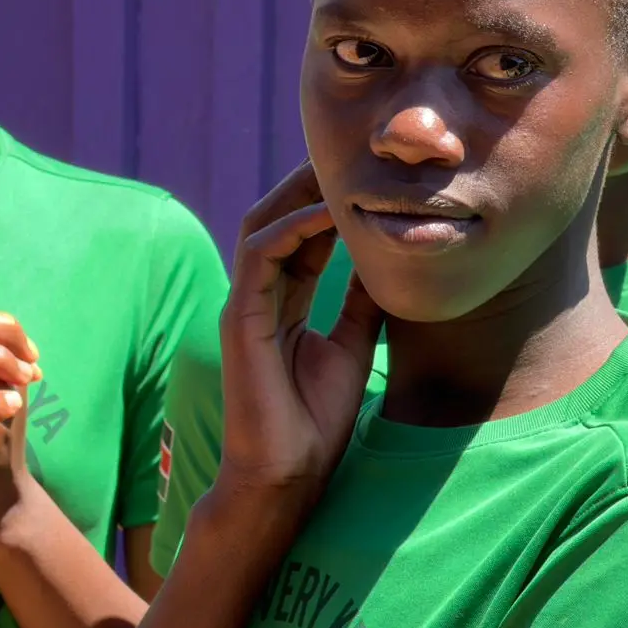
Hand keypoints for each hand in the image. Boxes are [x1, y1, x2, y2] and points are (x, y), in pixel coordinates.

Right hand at [214, 163, 383, 513]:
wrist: (290, 473)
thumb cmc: (316, 418)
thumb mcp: (354, 343)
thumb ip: (360, 300)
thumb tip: (387, 257)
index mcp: (283, 302)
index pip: (301, 235)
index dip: (328, 201)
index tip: (367, 175)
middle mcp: (259, 297)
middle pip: (276, 219)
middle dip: (308, 184)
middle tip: (350, 154)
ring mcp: (244, 306)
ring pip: (262, 227)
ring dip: (298, 194)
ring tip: (337, 168)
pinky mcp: (240, 320)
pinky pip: (259, 257)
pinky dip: (291, 228)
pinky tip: (325, 212)